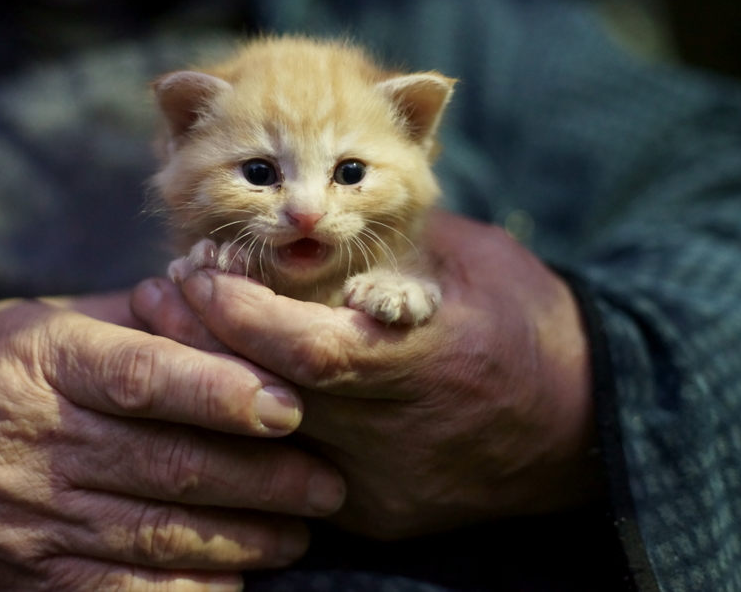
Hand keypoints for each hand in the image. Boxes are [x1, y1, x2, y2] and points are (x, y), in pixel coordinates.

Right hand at [0, 293, 345, 591]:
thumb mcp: (32, 324)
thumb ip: (124, 321)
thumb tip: (216, 310)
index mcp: (43, 362)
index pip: (142, 377)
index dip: (220, 392)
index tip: (289, 405)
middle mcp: (36, 441)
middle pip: (167, 463)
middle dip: (262, 478)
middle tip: (326, 483)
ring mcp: (27, 518)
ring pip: (155, 535)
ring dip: (241, 538)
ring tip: (299, 531)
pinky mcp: (22, 576)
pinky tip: (236, 582)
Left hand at [132, 211, 603, 538]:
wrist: (585, 426)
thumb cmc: (526, 324)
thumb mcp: (468, 260)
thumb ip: (385, 241)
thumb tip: (301, 221)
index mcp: (426, 362)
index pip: (303, 347)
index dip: (236, 308)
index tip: (193, 264)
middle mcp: (397, 438)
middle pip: (267, 396)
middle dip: (199, 342)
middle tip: (155, 292)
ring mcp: (381, 490)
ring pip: (265, 442)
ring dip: (211, 383)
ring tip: (171, 330)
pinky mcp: (375, 518)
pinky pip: (292, 475)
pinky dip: (248, 429)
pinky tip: (217, 386)